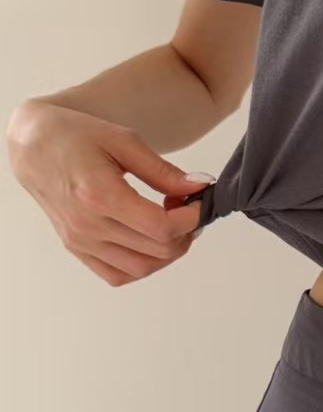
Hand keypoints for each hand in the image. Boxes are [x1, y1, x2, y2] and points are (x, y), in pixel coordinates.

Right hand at [6, 99, 213, 285]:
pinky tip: (147, 238)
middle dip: (185, 232)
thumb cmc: (75, 136)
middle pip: (158, 251)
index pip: (162, 227)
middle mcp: (88, 225)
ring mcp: (80, 241)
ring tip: (168, 222)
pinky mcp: (77, 249)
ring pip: (142, 268)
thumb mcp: (125, 141)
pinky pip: (118, 275)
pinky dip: (142, 264)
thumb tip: (199, 187)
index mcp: (100, 196)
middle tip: (186, 208)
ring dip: (167, 251)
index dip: (191, 218)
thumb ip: (163, 172)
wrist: (34, 145)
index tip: (198, 202)